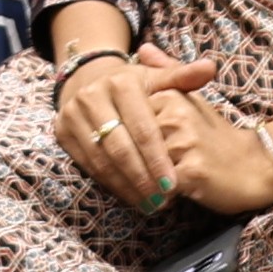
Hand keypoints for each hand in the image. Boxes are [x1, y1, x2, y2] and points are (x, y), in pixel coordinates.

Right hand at [50, 35, 191, 209]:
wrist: (88, 79)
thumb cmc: (133, 85)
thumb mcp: (157, 78)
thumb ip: (183, 77)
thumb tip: (211, 67)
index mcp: (121, 83)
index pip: (143, 128)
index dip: (157, 158)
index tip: (172, 184)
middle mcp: (92, 96)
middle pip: (120, 148)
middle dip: (142, 178)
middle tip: (161, 201)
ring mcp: (73, 114)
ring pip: (101, 160)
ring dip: (125, 186)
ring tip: (148, 204)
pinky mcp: (61, 131)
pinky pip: (86, 164)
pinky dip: (108, 183)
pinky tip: (128, 195)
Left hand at [131, 59, 272, 211]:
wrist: (255, 166)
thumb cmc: (216, 135)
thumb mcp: (191, 100)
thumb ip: (166, 75)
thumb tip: (143, 47)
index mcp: (170, 97)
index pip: (125, 121)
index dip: (123, 140)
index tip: (127, 151)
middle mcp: (176, 116)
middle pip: (130, 145)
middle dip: (127, 164)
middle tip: (132, 176)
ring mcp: (184, 143)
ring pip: (141, 167)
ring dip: (140, 182)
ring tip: (148, 189)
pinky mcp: (191, 171)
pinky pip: (158, 187)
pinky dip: (155, 196)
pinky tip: (161, 199)